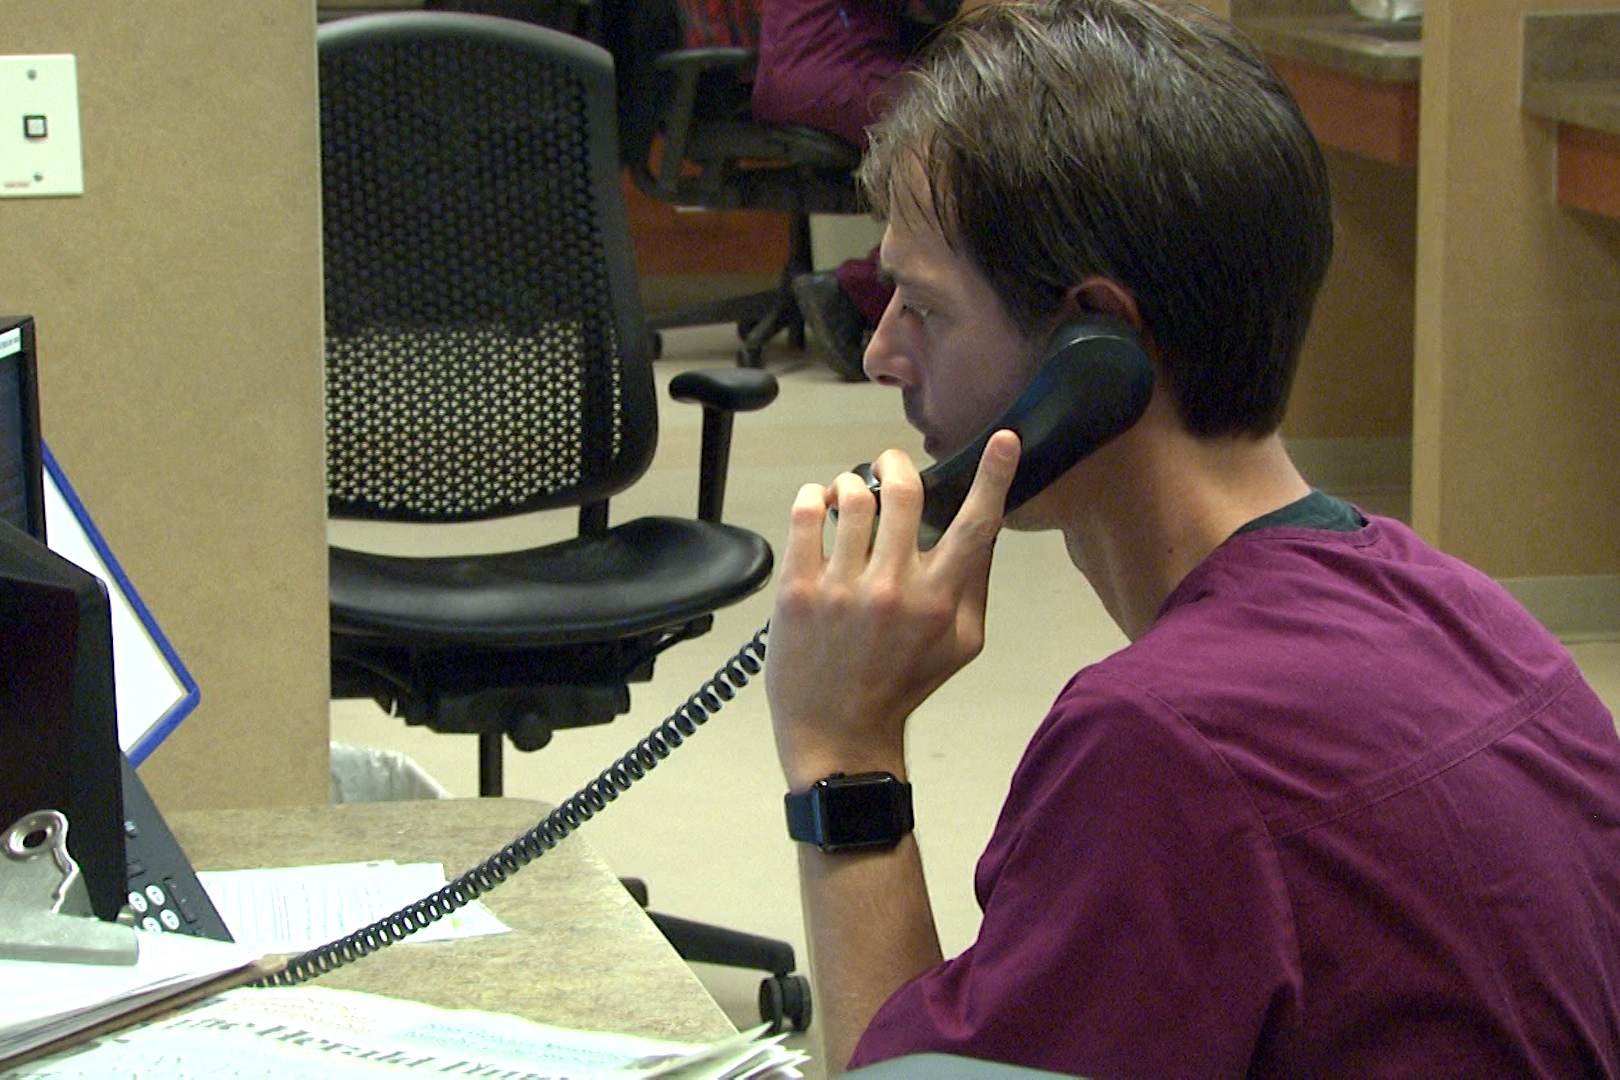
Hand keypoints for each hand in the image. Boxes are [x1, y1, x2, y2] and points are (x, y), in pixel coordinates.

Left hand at [765, 430, 1021, 788]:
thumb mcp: (962, 643)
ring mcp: (842, 588)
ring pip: (851, 496)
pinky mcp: (798, 589)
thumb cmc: (902, 683)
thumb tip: (986, 525)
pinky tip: (820, 506)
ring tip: (847, 498)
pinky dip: (813, 496)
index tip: (1005, 439)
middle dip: (894, 462)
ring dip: (851, 484)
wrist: (839, 731)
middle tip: (888, 465)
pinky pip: (805, 513)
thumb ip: (975, 583)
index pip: (976, 525)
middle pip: (903, 490)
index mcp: (940, 600)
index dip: (996, 476)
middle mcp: (893, 588)